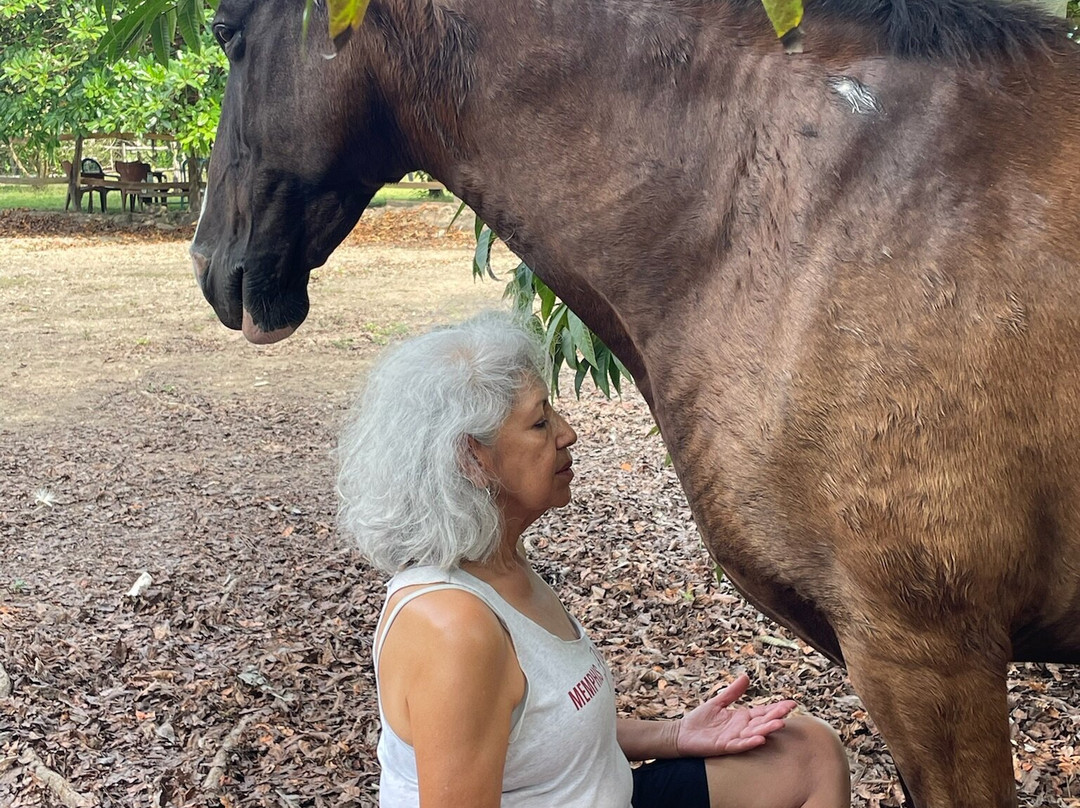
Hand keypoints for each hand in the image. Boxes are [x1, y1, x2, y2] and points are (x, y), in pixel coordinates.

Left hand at [674, 673, 795, 755]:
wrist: (682, 734)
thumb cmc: (700, 719)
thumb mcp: (718, 701)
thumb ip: (732, 692)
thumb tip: (746, 676)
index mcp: (742, 717)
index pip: (762, 712)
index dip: (776, 708)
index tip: (792, 703)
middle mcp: (741, 728)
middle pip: (762, 722)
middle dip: (775, 716)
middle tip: (789, 710)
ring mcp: (734, 738)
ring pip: (754, 733)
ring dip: (767, 729)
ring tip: (779, 723)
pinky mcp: (724, 746)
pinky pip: (740, 745)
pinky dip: (750, 742)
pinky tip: (760, 738)